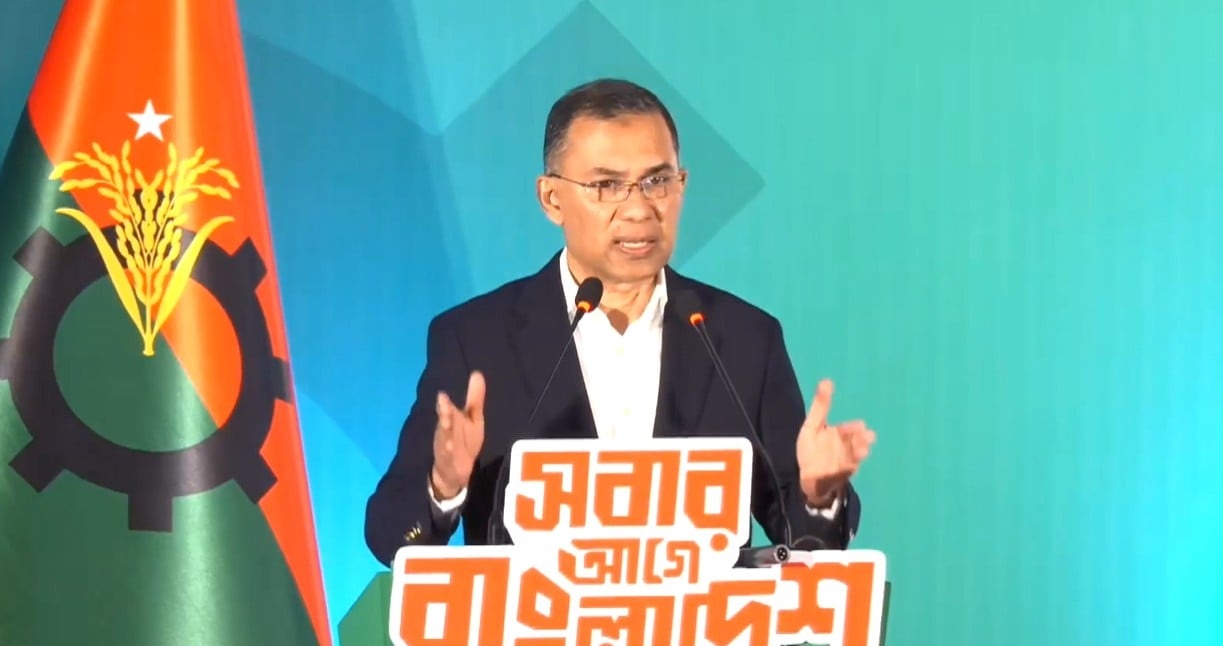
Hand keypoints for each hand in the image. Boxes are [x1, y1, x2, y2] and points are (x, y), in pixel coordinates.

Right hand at [430, 371, 485, 499]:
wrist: (453, 470)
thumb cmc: (464, 440)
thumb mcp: (473, 419)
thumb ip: (475, 398)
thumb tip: (477, 373)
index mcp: (452, 419)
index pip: (447, 409)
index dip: (445, 404)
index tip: (443, 395)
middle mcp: (446, 430)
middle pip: (444, 421)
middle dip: (443, 413)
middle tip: (442, 404)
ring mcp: (446, 445)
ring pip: (444, 437)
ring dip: (444, 431)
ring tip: (445, 423)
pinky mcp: (449, 460)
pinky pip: (448, 455)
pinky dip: (447, 451)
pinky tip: (449, 446)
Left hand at [795, 379, 875, 505]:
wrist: (807, 477)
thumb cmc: (811, 450)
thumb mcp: (812, 426)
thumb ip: (821, 406)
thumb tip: (827, 380)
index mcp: (839, 435)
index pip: (847, 430)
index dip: (853, 428)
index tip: (861, 425)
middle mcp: (844, 447)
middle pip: (855, 443)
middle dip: (861, 440)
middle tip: (868, 436)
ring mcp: (843, 462)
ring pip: (854, 457)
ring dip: (859, 453)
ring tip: (863, 451)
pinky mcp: (839, 476)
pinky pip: (845, 472)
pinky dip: (848, 469)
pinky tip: (851, 466)